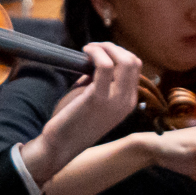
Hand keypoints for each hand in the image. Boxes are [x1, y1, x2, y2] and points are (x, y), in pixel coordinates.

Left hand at [22, 43, 142, 183]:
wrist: (59, 146)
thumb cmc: (73, 122)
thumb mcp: (96, 101)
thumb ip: (101, 82)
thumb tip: (97, 60)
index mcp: (129, 102)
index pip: (135, 68)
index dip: (119, 54)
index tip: (101, 52)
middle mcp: (127, 101)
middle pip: (134, 61)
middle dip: (114, 48)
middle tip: (95, 47)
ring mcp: (115, 100)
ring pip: (125, 61)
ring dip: (106, 48)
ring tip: (89, 48)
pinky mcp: (97, 98)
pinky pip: (104, 65)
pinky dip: (96, 53)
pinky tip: (85, 52)